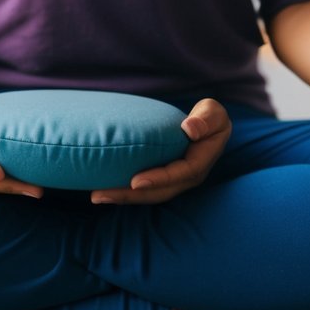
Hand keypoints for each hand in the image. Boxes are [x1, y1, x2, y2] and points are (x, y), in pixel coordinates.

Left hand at [90, 98, 231, 204]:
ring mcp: (174, 182)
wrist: (207, 128)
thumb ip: (205, 119)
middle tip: (100, 194)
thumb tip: (189, 129)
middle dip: (130, 196)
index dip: (159, 179)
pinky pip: (143, 190)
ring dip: (122, 197)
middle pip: (158, 192)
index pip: (180, 174)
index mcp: (200, 162)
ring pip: (148, 195)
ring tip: (96, 195)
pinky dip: (124, 192)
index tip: (135, 182)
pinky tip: (103, 190)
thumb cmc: (208, 117)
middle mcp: (186, 178)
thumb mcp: (212, 112)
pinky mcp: (162, 180)